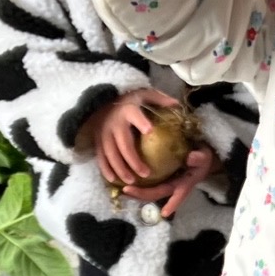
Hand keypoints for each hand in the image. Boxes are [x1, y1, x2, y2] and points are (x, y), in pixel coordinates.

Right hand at [93, 89, 216, 204]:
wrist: (100, 99)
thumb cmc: (129, 100)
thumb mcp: (144, 94)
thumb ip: (159, 99)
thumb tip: (177, 105)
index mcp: (128, 110)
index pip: (134, 116)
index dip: (141, 122)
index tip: (149, 131)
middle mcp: (114, 123)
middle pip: (123, 144)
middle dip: (133, 160)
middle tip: (145, 173)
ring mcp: (103, 134)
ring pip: (111, 154)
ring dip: (120, 169)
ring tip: (132, 181)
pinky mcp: (97, 141)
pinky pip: (100, 157)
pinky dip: (105, 169)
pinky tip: (114, 180)